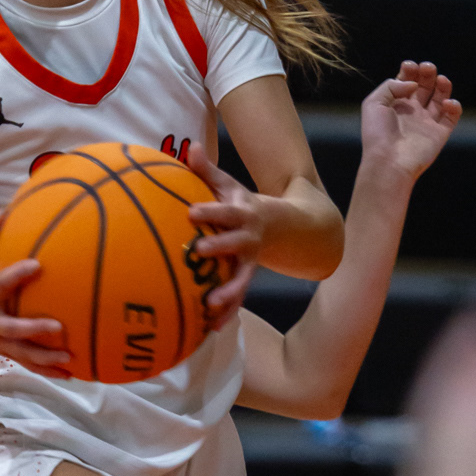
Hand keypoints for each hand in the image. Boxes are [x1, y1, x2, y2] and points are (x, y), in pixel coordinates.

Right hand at [0, 209, 71, 373]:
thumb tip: (4, 210)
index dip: (16, 275)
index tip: (37, 265)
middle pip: (11, 329)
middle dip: (33, 329)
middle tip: (58, 327)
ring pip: (22, 354)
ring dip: (45, 359)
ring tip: (69, 360)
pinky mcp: (7, 354)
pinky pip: (28, 365)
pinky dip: (48, 371)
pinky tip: (71, 374)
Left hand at [181, 141, 265, 326]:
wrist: (285, 227)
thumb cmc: (243, 204)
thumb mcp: (230, 185)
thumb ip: (208, 170)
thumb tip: (191, 146)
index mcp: (242, 214)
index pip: (225, 212)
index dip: (210, 212)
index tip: (191, 212)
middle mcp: (248, 239)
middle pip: (234, 244)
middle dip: (218, 248)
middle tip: (198, 251)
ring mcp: (249, 262)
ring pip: (240, 279)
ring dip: (228, 292)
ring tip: (211, 305)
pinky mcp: (246, 279)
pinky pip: (237, 298)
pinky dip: (227, 313)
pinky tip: (211, 328)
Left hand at [358, 63, 460, 188]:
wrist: (388, 161)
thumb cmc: (377, 134)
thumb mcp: (374, 103)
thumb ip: (391, 86)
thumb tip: (413, 83)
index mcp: (395, 104)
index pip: (406, 81)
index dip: (410, 70)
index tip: (410, 66)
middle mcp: (412, 111)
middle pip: (424, 86)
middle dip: (427, 73)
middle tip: (428, 68)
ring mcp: (426, 122)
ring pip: (440, 98)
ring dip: (443, 85)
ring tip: (441, 79)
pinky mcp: (439, 134)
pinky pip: (452, 116)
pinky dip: (454, 106)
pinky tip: (447, 103)